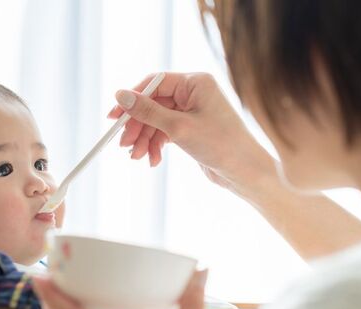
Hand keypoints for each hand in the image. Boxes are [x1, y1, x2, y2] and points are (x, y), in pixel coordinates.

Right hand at [110, 72, 275, 198]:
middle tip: (124, 144)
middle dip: (138, 125)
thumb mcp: (179, 128)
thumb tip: (120, 95)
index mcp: (196, 83)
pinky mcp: (192, 129)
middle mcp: (194, 93)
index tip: (114, 116)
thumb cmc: (221, 145)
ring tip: (137, 157)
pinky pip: (166, 132)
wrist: (246, 173)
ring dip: (145, 139)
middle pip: (153, 104)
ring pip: (157, 121)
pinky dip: (156, 145)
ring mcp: (193, 112)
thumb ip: (148, 111)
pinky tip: (152, 160)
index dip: (132, 99)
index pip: (155, 83)